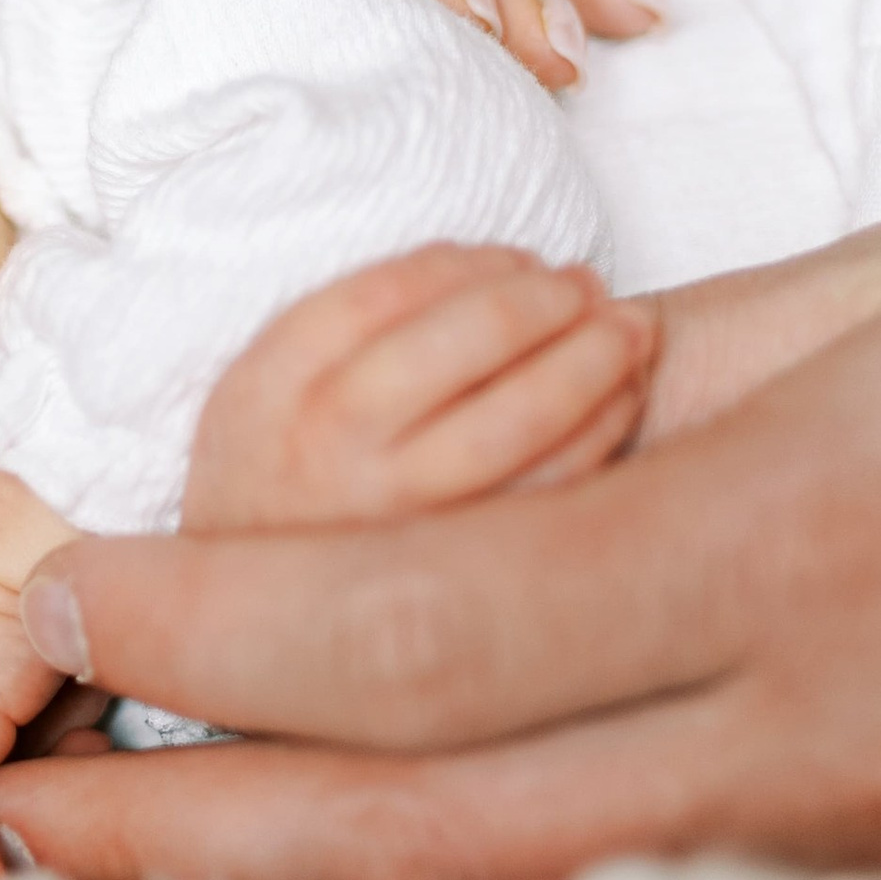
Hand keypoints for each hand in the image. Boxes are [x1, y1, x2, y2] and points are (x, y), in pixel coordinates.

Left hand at [0, 234, 880, 879]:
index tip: (72, 591)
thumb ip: (635, 386)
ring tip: (105, 851)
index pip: (420, 628)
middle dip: (173, 833)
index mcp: (808, 545)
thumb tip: (394, 454)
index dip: (212, 623)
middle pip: (412, 831)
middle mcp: (817, 741)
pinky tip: (312, 874)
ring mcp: (853, 866)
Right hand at [183, 246, 655, 529]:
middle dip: (543, 299)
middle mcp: (328, 455)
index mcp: (271, 391)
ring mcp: (398, 520)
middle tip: (585, 284)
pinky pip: (552, 487)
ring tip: (627, 330)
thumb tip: (502, 270)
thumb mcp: (272, 388)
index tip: (514, 257)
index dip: (469, 264)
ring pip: (522, 419)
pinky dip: (603, 429)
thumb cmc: (284, 473)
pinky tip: (620, 396)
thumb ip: (351, 324)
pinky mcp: (456, 570)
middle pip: (462, 342)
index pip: (383, 293)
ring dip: (594, 358)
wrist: (253, 622)